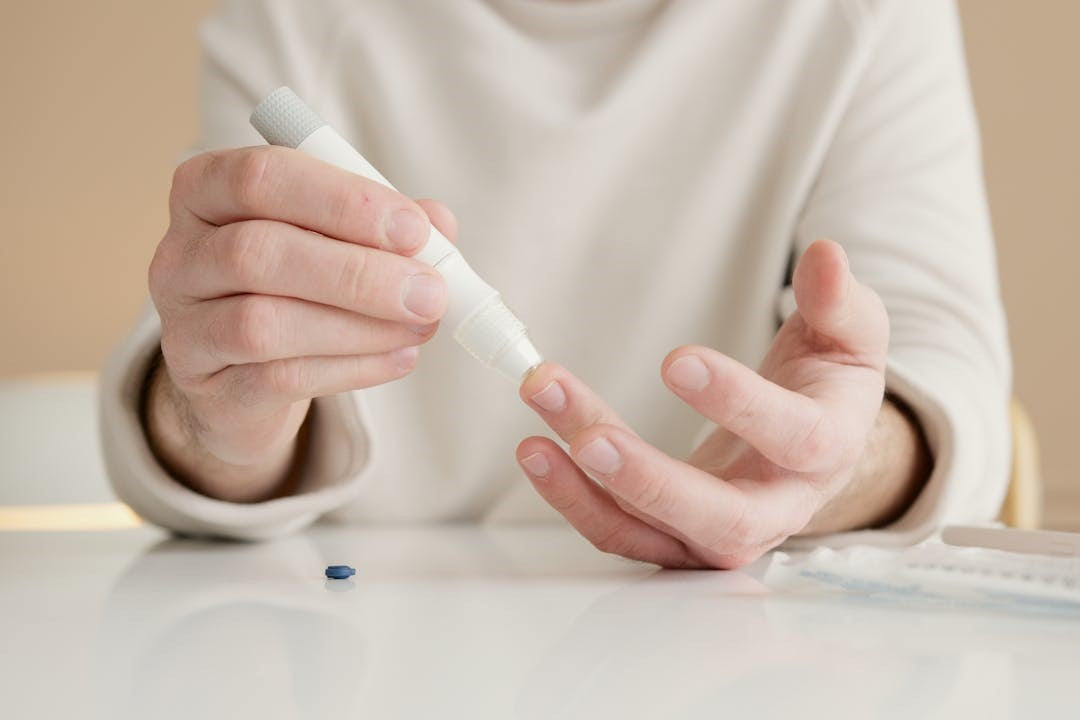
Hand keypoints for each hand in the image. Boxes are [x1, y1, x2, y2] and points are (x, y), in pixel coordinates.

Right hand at [147, 146, 455, 498]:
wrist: (243, 375)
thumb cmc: (295, 284)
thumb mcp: (334, 239)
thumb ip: (383, 225)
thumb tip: (438, 222)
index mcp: (205, 191)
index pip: (262, 177)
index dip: (343, 201)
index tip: (414, 228)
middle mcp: (180, 254)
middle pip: (257, 252)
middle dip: (357, 272)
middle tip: (429, 291)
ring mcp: (183, 325)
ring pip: (262, 323)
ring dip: (359, 326)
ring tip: (422, 326)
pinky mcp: (206, 387)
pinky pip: (279, 379)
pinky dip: (352, 368)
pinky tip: (400, 358)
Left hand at [517, 240, 898, 568]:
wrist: (811, 451)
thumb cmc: (827, 388)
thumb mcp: (850, 339)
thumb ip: (838, 301)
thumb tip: (824, 254)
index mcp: (825, 453)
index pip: (792, 437)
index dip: (738, 402)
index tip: (676, 359)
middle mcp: (774, 510)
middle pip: (719, 519)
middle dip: (649, 480)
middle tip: (589, 439)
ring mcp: (718, 534)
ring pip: (652, 531)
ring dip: (587, 492)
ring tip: (533, 443)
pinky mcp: (673, 538)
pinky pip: (620, 532)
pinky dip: (575, 499)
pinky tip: (537, 451)